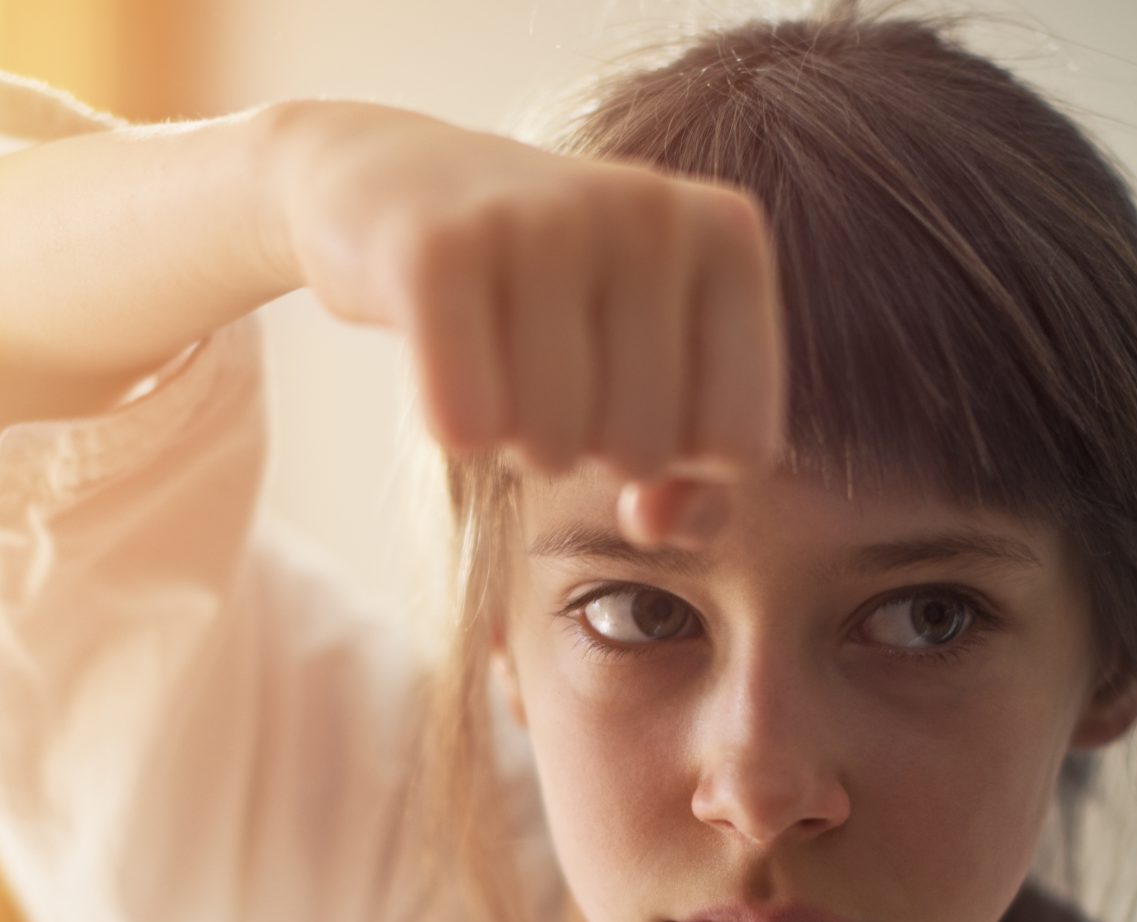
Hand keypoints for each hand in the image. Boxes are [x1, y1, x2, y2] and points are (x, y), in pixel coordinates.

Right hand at [259, 97, 785, 545]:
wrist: (397, 182)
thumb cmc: (546, 300)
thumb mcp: (647, 368)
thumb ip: (695, 476)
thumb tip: (653, 523)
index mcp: (726, 233)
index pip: (739, 446)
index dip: (674, 459)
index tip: (629, 389)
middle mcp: (649, 208)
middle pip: (644, 454)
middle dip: (586, 447)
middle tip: (544, 366)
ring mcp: (544, 217)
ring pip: (555, 448)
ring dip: (515, 437)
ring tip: (497, 355)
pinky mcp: (437, 249)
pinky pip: (469, 425)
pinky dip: (454, 427)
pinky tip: (444, 359)